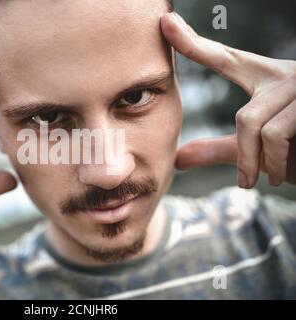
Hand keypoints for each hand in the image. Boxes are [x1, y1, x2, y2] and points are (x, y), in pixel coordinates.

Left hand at [161, 12, 295, 186]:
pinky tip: (284, 175)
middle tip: (247, 181)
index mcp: (267, 79)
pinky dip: (278, 164)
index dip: (194, 44)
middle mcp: (287, 76)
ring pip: (262, 129)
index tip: (165, 22)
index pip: (225, 59)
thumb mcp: (256, 150)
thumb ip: (220, 150)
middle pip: (246, 119)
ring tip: (270, 178)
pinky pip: (280, 135)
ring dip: (264, 163)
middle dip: (245, 156)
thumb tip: (178, 158)